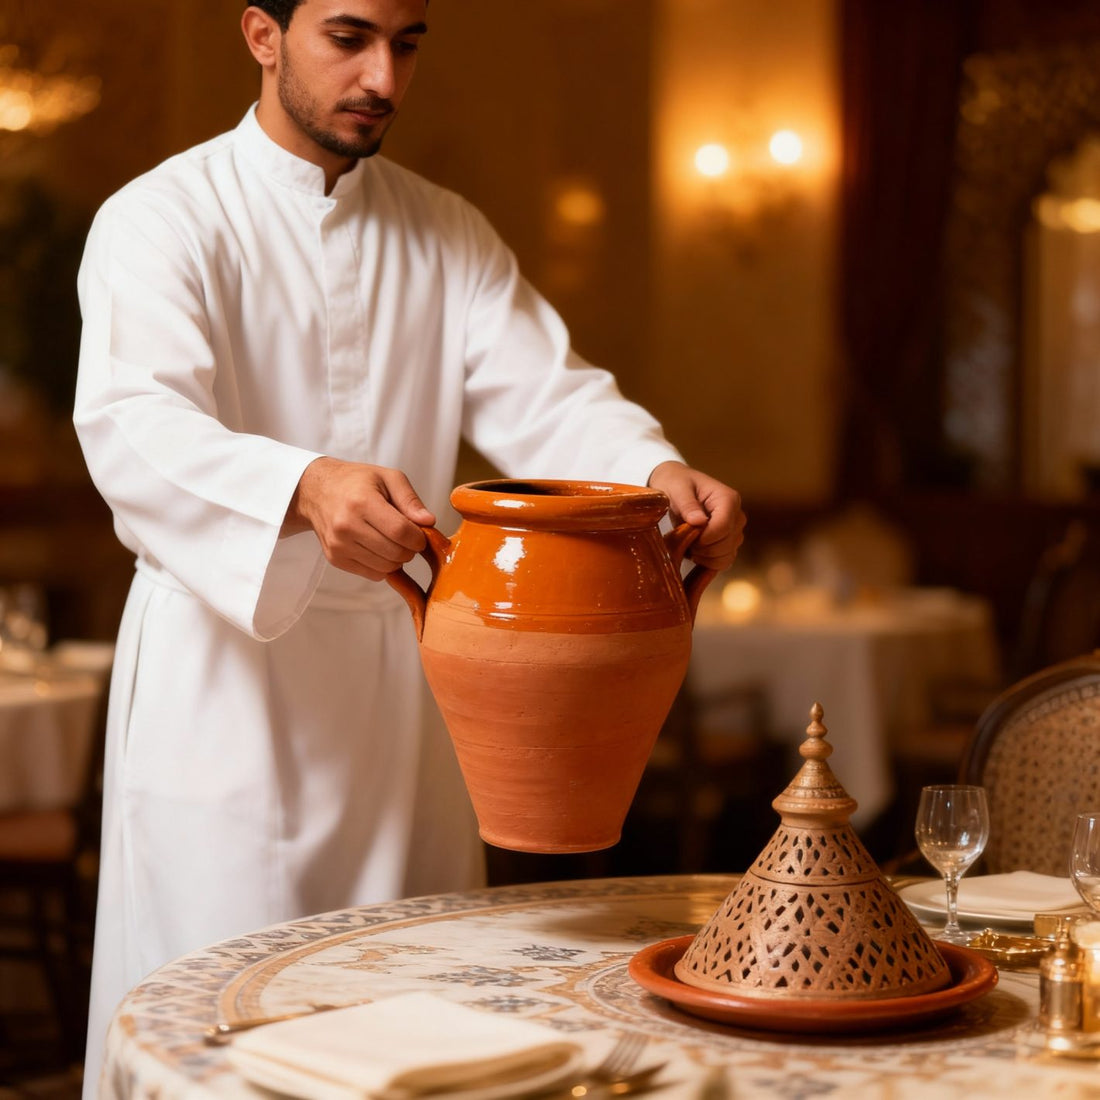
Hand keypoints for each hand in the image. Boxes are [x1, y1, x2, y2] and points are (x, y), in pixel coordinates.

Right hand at [283, 457, 434, 580]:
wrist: (317, 492)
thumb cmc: (357, 482)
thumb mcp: (388, 477)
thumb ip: (410, 499)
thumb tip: (429, 522)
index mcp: (361, 502)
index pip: (401, 531)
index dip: (418, 538)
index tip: (420, 534)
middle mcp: (346, 526)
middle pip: (395, 553)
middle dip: (410, 549)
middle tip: (407, 537)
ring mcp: (338, 545)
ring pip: (386, 567)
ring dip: (397, 559)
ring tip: (392, 541)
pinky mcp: (335, 559)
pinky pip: (373, 574)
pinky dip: (383, 566)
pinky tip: (378, 548)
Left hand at [647, 460, 745, 571]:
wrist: (678, 486)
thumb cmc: (677, 483)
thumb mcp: (677, 489)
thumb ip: (687, 504)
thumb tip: (698, 521)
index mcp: (728, 499)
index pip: (723, 527)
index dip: (704, 538)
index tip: (686, 534)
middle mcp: (737, 515)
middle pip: (727, 544)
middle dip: (702, 548)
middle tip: (684, 539)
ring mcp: (735, 531)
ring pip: (727, 556)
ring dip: (704, 557)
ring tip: (688, 544)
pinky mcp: (729, 543)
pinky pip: (724, 561)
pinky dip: (708, 563)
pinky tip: (694, 552)